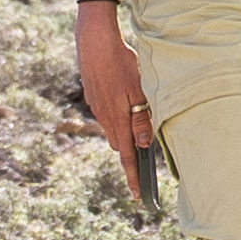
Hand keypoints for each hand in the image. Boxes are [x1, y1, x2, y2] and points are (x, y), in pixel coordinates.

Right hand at [77, 0, 152, 173]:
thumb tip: (143, 144)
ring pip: (114, 129)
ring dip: (125, 134)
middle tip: (146, 165)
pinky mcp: (94, 98)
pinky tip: (126, 105)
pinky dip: (118, 118)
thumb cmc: (121, 64)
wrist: (94, 43)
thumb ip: (141, 119)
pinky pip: (108, 115)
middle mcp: (105, 118)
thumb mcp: (138, 90)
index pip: (127, 156)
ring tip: (139, 132)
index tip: (139, 196)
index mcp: (117, 120)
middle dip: (131, 155)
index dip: (133, 177)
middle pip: (120, 145)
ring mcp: (98, 108)